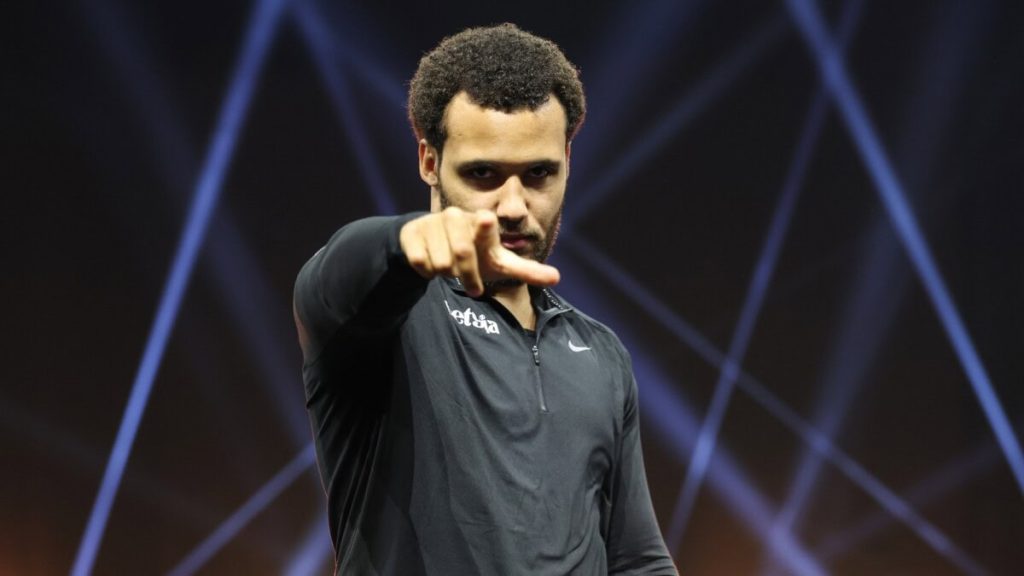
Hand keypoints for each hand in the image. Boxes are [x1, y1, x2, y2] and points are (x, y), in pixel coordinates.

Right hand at [399, 208, 559, 295]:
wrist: (432, 243)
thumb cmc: (474, 254)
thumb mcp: (499, 263)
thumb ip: (527, 270)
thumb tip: (557, 278)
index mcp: (481, 224)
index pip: (484, 224)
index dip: (484, 225)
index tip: (486, 219)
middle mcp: (456, 218)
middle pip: (462, 253)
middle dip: (467, 277)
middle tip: (473, 287)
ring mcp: (432, 223)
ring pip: (440, 262)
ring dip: (447, 275)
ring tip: (450, 270)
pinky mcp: (411, 233)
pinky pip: (419, 262)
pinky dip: (426, 272)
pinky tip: (430, 265)